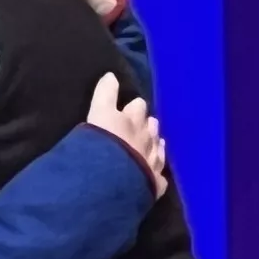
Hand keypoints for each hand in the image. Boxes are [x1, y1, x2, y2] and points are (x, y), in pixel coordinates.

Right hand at [85, 72, 168, 194]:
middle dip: (145, 123)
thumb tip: (111, 75)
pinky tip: (153, 174)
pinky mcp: (155, 183)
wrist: (110, 179)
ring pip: (158, 146)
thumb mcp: (98, 114)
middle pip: (151, 124)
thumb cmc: (99, 144)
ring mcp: (153, 161)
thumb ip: (105, 94)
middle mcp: (146, 138)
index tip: (129, 107)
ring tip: (147, 147)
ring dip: (154, 144)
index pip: (137, 106)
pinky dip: (156, 172)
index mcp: (131, 120)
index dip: (133, 105)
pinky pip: (160, 176)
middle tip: (135, 128)